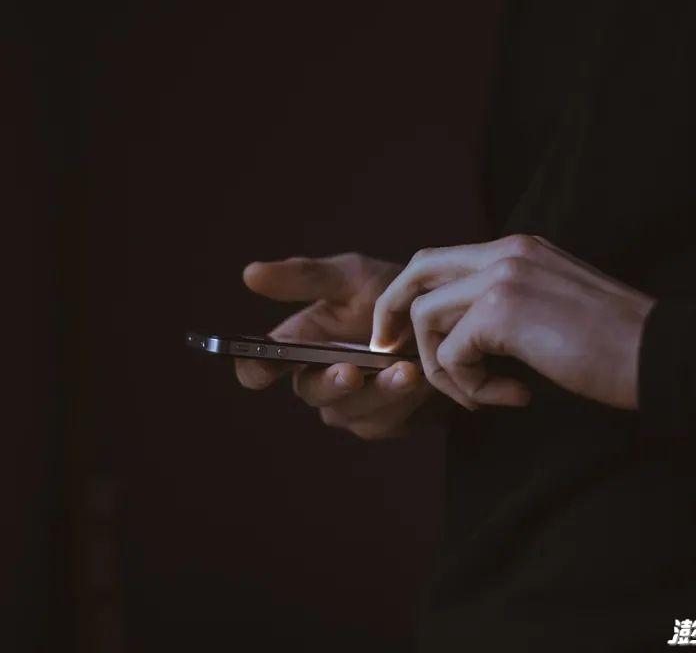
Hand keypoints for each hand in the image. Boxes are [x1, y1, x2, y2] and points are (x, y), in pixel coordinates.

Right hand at [237, 253, 433, 438]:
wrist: (445, 319)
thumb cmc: (389, 293)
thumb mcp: (351, 277)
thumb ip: (305, 277)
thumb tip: (250, 273)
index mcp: (298, 344)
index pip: (259, 367)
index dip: (255, 368)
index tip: (263, 365)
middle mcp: (318, 379)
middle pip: (310, 392)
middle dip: (331, 383)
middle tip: (352, 372)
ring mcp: (350, 406)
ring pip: (351, 411)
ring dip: (379, 392)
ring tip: (406, 370)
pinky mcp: (383, 422)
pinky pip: (386, 420)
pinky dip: (404, 400)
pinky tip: (422, 379)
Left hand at [371, 235, 656, 409]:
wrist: (661, 354)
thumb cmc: (616, 345)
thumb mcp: (554, 308)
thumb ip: (509, 308)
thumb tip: (463, 337)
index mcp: (519, 249)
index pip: (442, 260)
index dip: (412, 295)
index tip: (402, 334)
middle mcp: (506, 252)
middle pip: (417, 270)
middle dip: (392, 313)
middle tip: (388, 351)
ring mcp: (502, 276)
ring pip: (426, 317)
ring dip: (443, 368)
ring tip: (483, 395)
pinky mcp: (502, 311)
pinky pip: (452, 354)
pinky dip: (470, 387)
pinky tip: (512, 396)